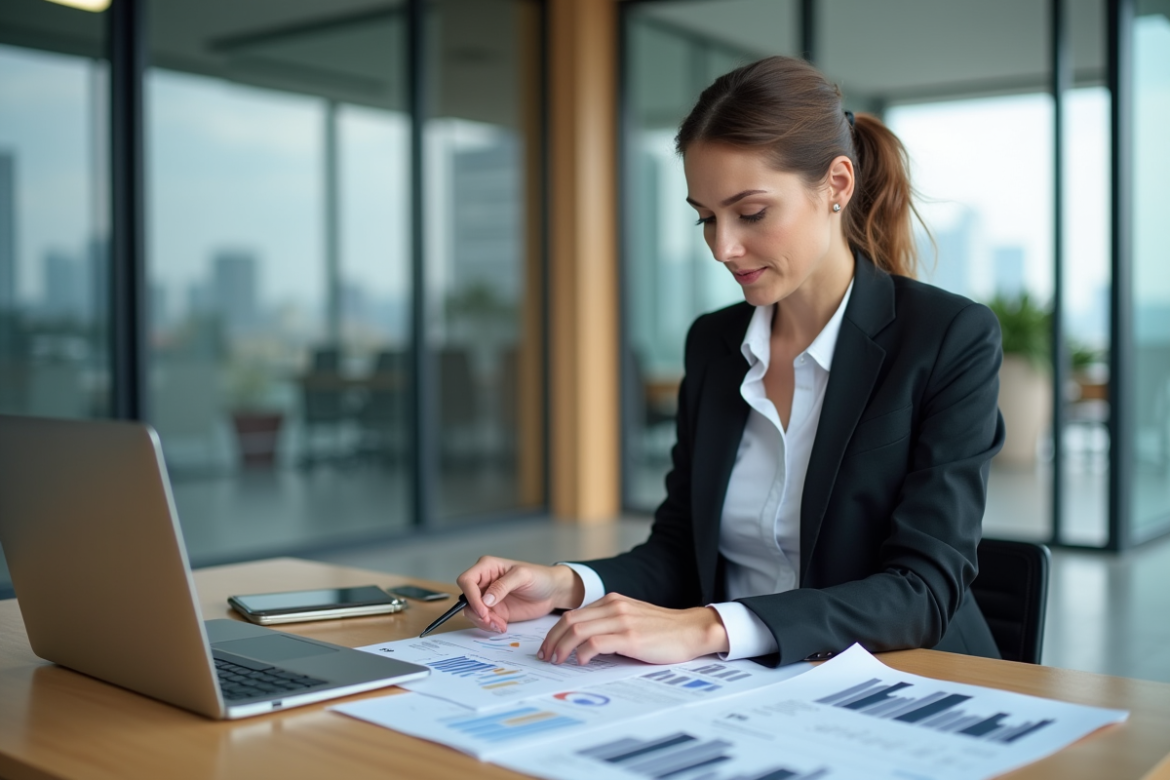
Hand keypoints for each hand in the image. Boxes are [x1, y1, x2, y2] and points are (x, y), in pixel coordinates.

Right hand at [455, 556, 583, 633]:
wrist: (553, 592)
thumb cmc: (540, 577)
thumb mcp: (523, 576)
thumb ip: (503, 585)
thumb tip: (486, 599)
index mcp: (487, 567)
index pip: (467, 580)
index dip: (470, 595)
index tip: (484, 609)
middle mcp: (484, 582)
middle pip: (466, 598)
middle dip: (477, 612)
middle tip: (492, 621)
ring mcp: (488, 598)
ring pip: (472, 612)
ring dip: (483, 622)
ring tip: (500, 625)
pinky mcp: (495, 611)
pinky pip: (483, 621)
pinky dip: (489, 627)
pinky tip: (502, 626)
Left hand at [537, 593, 729, 665]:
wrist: (691, 630)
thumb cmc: (663, 630)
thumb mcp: (632, 619)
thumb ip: (610, 623)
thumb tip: (585, 642)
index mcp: (613, 601)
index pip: (573, 614)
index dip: (555, 631)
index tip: (548, 646)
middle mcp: (614, 607)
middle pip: (570, 620)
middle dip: (552, 640)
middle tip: (546, 656)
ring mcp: (622, 621)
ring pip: (578, 629)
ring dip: (562, 647)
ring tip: (557, 660)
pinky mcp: (630, 637)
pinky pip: (596, 642)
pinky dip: (582, 652)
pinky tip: (581, 661)